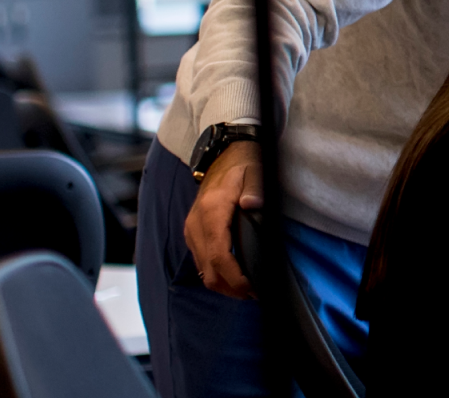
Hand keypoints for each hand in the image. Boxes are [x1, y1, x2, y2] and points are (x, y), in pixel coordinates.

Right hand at [184, 141, 263, 299]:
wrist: (222, 154)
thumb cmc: (242, 164)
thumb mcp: (255, 171)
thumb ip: (255, 188)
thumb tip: (253, 204)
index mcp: (212, 212)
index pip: (220, 256)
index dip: (235, 277)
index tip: (252, 288)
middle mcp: (197, 224)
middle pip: (209, 270)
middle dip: (231, 288)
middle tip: (255, 294)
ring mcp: (192, 230)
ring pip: (203, 270)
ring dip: (223, 284)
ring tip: (247, 290)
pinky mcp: (193, 233)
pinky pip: (201, 262)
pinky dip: (216, 274)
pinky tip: (234, 277)